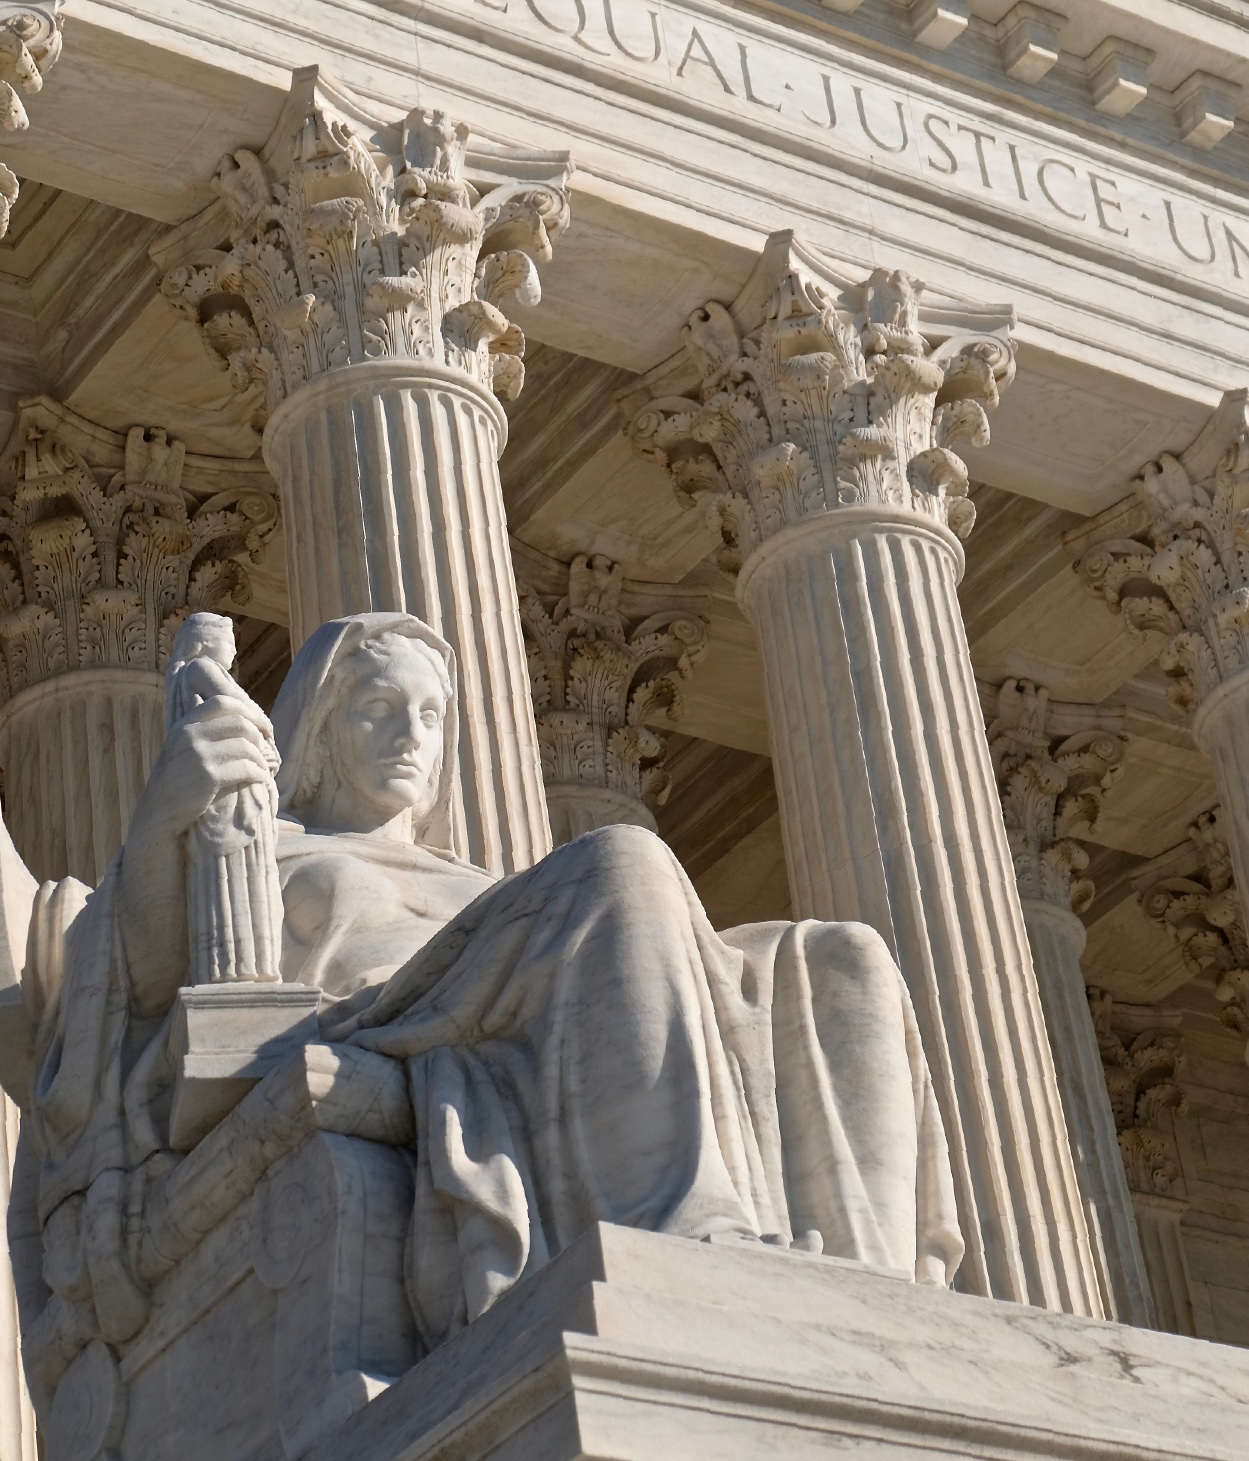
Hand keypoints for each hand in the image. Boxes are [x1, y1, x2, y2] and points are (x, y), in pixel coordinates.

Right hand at [129, 695, 275, 844]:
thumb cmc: (177, 780)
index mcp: (184, 724)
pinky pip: (246, 768)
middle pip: (239, 723)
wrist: (158, 812)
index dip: (249, 711)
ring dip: (261, 758)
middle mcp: (190, 735)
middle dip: (259, 736)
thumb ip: (203, 731)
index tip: (263, 725)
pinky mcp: (209, 777)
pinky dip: (259, 773)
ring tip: (263, 768)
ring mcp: (199, 756)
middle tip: (266, 750)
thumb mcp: (181, 747)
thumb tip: (244, 719)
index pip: (222, 703)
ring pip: (246, 746)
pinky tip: (260, 778)